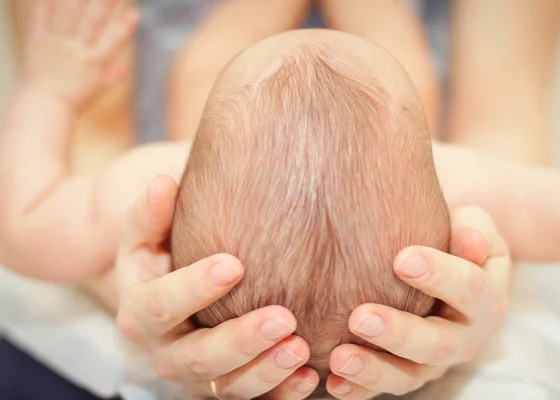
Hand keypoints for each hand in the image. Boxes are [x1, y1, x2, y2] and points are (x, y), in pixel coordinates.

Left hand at [24, 0, 137, 106]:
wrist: (46, 104)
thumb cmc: (74, 100)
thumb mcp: (98, 90)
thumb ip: (112, 76)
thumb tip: (126, 67)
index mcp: (95, 63)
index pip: (114, 43)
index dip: (126, 28)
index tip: (135, 14)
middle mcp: (78, 51)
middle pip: (94, 21)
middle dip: (105, 4)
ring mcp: (58, 44)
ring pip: (69, 15)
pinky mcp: (39, 41)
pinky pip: (42, 18)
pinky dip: (45, 4)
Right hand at [115, 176, 319, 398]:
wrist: (172, 291)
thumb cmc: (164, 253)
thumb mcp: (147, 233)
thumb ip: (151, 213)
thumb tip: (164, 183)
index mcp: (141, 310)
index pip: (160, 305)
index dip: (194, 287)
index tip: (234, 264)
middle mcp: (165, 351)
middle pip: (197, 356)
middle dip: (240, 340)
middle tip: (283, 316)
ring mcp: (197, 376)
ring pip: (227, 387)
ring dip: (266, 371)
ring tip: (302, 348)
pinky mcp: (226, 386)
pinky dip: (281, 394)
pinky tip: (310, 377)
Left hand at [326, 206, 510, 398]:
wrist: (442, 261)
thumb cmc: (452, 237)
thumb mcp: (471, 224)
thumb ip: (472, 229)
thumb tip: (471, 241)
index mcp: (486, 299)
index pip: (470, 289)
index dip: (440, 276)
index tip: (402, 259)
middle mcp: (465, 337)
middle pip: (438, 344)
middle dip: (399, 334)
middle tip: (360, 318)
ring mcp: (434, 361)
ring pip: (409, 374)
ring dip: (374, 369)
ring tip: (340, 358)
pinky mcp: (405, 371)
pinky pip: (383, 387)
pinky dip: (359, 389)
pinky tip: (332, 382)